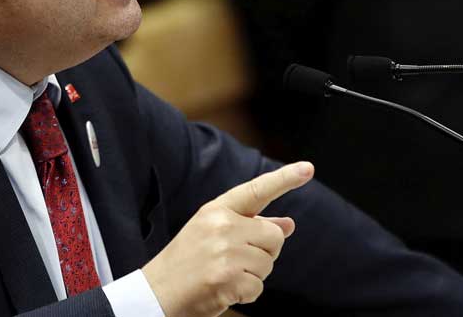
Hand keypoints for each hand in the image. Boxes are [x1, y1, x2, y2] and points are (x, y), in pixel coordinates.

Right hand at [141, 161, 313, 316]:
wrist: (154, 294)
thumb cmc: (186, 263)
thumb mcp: (212, 235)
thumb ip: (251, 227)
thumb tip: (288, 225)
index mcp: (216, 210)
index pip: (256, 191)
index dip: (284, 180)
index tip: (307, 169)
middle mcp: (221, 226)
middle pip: (274, 237)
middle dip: (264, 253)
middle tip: (234, 262)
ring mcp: (224, 252)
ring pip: (268, 264)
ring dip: (253, 276)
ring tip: (223, 276)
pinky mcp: (227, 278)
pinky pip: (258, 287)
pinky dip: (246, 294)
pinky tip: (224, 291)